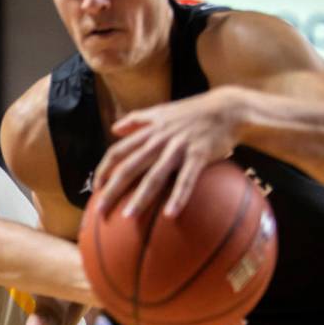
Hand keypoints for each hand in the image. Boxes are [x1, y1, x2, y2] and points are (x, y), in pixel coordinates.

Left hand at [94, 87, 240, 217]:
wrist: (227, 107)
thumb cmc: (193, 112)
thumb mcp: (161, 111)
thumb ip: (137, 120)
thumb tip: (114, 129)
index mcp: (148, 132)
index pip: (118, 151)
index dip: (104, 169)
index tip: (95, 187)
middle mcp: (159, 140)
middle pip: (129, 167)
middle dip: (112, 189)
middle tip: (100, 210)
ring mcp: (178, 147)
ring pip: (154, 175)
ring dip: (140, 197)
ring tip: (128, 217)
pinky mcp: (198, 155)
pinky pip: (186, 179)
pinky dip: (178, 197)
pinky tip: (170, 214)